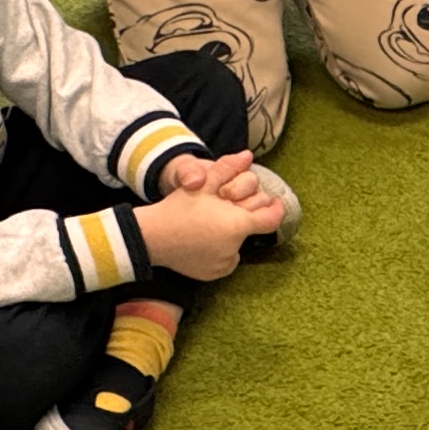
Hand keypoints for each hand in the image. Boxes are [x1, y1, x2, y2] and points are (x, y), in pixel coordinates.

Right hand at [138, 153, 290, 279]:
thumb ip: (227, 169)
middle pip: (253, 229)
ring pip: (239, 244)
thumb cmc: (178, 208)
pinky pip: (226, 259)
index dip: (276, 210)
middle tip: (228, 208)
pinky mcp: (214, 274)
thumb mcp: (203, 184)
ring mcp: (224, 263)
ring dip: (232, 234)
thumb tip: (248, 156)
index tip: (275, 203)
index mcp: (236, 225)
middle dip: (246, 216)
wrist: (152, 237)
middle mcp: (234, 248)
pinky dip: (221, 250)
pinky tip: (205, 240)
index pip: (270, 220)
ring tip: (211, 224)